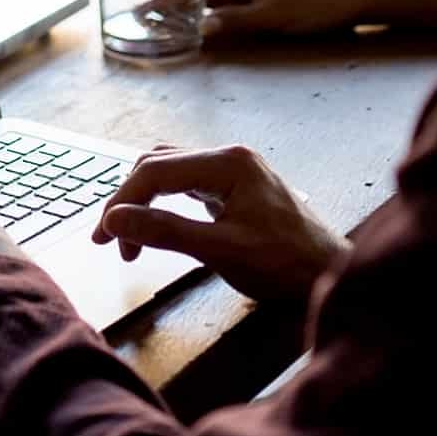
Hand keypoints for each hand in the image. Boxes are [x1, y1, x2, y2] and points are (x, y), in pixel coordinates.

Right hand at [92, 144, 348, 301]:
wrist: (332, 278)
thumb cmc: (286, 265)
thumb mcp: (220, 250)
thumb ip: (165, 232)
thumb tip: (115, 220)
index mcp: (227, 163)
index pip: (155, 171)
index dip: (123, 202)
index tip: (105, 236)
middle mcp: (228, 158)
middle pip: (157, 166)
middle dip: (129, 201)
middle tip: (110, 241)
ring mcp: (232, 172)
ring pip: (169, 173)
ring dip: (144, 202)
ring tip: (129, 239)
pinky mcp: (234, 189)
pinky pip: (185, 186)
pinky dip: (163, 205)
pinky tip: (156, 227)